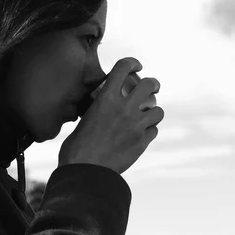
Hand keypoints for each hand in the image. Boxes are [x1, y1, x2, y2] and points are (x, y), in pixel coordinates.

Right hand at [58, 57, 163, 173]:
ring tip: (148, 115)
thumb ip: (99, 108)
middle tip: (153, 88)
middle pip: (149, 84)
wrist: (84, 172)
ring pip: (158, 110)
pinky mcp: (142, 142)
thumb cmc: (77, 148)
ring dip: (154, 111)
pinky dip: (150, 131)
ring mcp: (136, 125)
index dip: (133, 63)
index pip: (124, 67)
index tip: (137, 66)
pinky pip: (154, 130)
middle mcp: (124, 108)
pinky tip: (142, 135)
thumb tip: (102, 105)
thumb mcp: (84, 119)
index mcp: (106, 98)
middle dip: (153, 84)